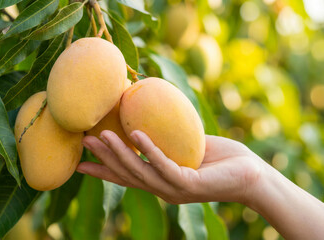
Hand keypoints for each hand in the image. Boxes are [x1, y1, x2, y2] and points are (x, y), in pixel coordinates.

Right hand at [76, 130, 262, 204]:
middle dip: (103, 158)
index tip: (79, 161)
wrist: (251, 174)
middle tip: (83, 140)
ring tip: (102, 135)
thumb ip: (168, 141)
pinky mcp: (190, 185)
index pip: (125, 176)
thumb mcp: (187, 147)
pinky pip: (166, 166)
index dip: (102, 170)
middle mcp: (163, 188)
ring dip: (120, 153)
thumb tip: (148, 117)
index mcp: (160, 180)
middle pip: (127, 174)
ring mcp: (175, 189)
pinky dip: (150, 150)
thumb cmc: (220, 158)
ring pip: (141, 172)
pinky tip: (136, 134)